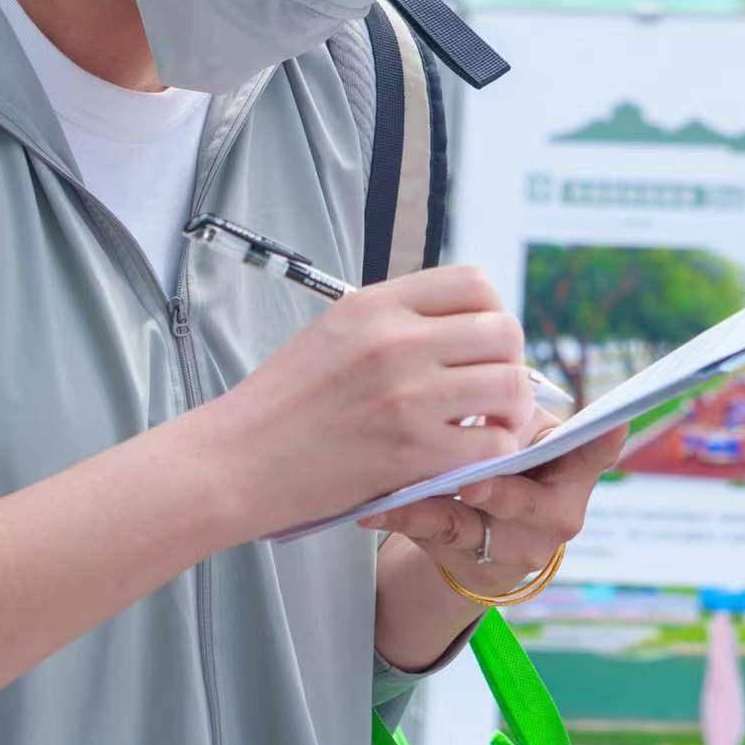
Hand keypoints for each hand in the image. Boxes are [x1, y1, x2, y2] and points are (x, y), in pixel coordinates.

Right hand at [205, 267, 534, 541]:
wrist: (234, 461)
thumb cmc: (281, 403)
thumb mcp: (334, 332)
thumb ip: (395, 321)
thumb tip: (459, 325)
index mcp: (376, 304)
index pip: (475, 283)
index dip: (491, 314)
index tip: (479, 347)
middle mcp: (397, 340)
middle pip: (503, 332)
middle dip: (510, 363)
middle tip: (492, 393)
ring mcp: (407, 395)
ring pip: (509, 386)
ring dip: (510, 410)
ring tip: (489, 427)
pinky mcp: (411, 451)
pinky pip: (491, 444)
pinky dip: (493, 454)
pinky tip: (470, 460)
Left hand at [362, 412, 629, 590]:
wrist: (480, 538)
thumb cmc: (509, 461)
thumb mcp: (528, 436)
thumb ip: (525, 414)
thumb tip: (506, 375)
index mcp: (575, 471)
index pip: (597, 453)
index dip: (603, 441)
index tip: (611, 424)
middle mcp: (557, 514)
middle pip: (535, 504)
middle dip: (505, 492)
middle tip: (477, 481)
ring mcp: (516, 544)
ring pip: (480, 525)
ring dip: (442, 504)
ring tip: (412, 490)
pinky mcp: (470, 558)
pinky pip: (436, 534)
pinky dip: (405, 517)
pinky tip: (377, 508)